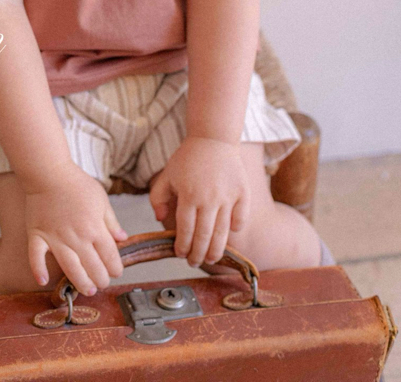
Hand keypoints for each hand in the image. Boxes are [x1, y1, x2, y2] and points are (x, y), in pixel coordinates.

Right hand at [23, 162, 127, 294]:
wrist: (49, 171)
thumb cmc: (76, 183)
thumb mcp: (101, 199)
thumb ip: (111, 221)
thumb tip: (123, 238)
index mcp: (94, 227)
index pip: (109, 256)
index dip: (116, 267)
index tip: (117, 272)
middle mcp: (76, 237)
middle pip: (92, 266)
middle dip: (101, 279)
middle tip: (102, 283)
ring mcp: (55, 237)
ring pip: (70, 268)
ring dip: (80, 282)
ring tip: (88, 290)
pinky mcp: (37, 235)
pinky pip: (36, 256)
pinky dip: (38, 270)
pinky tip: (43, 281)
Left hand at [148, 136, 249, 267]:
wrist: (213, 138)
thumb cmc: (188, 158)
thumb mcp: (167, 175)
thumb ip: (157, 197)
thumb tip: (159, 220)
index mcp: (188, 195)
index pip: (185, 230)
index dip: (182, 246)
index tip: (180, 254)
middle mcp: (208, 198)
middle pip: (204, 236)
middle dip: (197, 254)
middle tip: (193, 261)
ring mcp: (228, 196)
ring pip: (223, 233)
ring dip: (216, 250)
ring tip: (211, 259)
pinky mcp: (243, 193)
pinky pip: (241, 218)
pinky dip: (235, 229)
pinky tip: (229, 235)